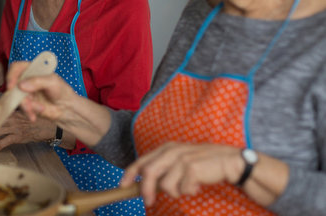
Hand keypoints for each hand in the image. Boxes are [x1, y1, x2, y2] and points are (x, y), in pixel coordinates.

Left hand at [0, 110, 55, 150]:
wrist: (50, 127)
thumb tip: (6, 113)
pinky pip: (6, 140)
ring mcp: (16, 127)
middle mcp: (14, 118)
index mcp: (15, 111)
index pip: (0, 111)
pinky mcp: (19, 136)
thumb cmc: (40, 120)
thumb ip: (16, 112)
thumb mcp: (27, 113)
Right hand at [6, 61, 75, 121]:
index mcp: (33, 69)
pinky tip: (34, 116)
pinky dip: (28, 112)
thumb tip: (20, 85)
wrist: (66, 108)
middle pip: (13, 85)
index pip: (16, 67)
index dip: (11, 75)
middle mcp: (26, 80)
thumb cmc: (62, 91)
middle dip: (20, 97)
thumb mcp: (52, 82)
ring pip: (16, 98)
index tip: (12, 86)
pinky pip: (21, 108)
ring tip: (40, 108)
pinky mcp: (26, 104)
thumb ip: (37, 81)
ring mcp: (25, 92)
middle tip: (28, 104)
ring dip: (26, 106)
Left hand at [120, 142, 241, 206]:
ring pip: (165, 185)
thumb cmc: (204, 164)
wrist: (230, 161)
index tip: (122, 185)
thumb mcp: (181, 162)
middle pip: (149, 172)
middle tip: (148, 202)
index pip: (142, 161)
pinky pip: (182, 189)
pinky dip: (189, 191)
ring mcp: (181, 158)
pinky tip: (198, 185)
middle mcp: (171, 150)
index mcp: (166, 148)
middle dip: (146, 190)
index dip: (130, 173)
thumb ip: (164, 169)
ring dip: (176, 192)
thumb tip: (147, 186)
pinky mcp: (191, 167)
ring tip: (188, 187)